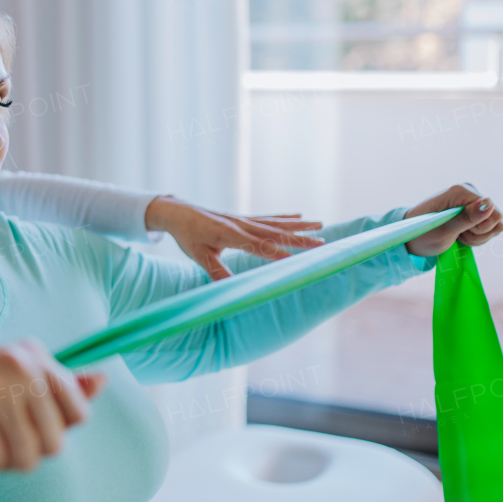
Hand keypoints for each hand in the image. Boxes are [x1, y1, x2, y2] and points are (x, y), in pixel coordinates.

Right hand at [0, 338, 107, 471]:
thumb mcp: (19, 383)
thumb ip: (62, 387)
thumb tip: (103, 381)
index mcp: (35, 353)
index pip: (78, 414)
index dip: (52, 431)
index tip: (23, 420)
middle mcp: (17, 362)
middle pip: (55, 443)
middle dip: (27, 451)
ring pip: (27, 457)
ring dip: (3, 460)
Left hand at [144, 195, 324, 280]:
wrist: (179, 211)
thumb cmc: (188, 236)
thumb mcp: (198, 255)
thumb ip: (216, 271)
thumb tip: (231, 289)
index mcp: (231, 235)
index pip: (261, 247)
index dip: (280, 255)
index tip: (299, 262)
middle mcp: (242, 225)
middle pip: (276, 233)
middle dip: (300, 240)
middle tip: (323, 243)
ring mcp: (244, 220)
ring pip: (276, 223)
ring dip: (299, 226)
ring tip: (321, 225)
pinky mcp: (243, 218)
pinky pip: (268, 217)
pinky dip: (284, 218)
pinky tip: (299, 216)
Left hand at [404, 183, 502, 256]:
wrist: (412, 238)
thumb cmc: (423, 234)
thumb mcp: (444, 230)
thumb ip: (468, 217)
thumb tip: (489, 202)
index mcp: (460, 191)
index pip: (494, 213)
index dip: (480, 228)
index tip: (459, 231)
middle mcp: (468, 191)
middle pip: (496, 218)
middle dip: (479, 233)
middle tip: (457, 234)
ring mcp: (472, 200)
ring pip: (495, 224)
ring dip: (478, 236)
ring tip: (458, 235)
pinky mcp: (474, 210)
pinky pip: (491, 226)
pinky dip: (478, 236)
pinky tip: (462, 234)